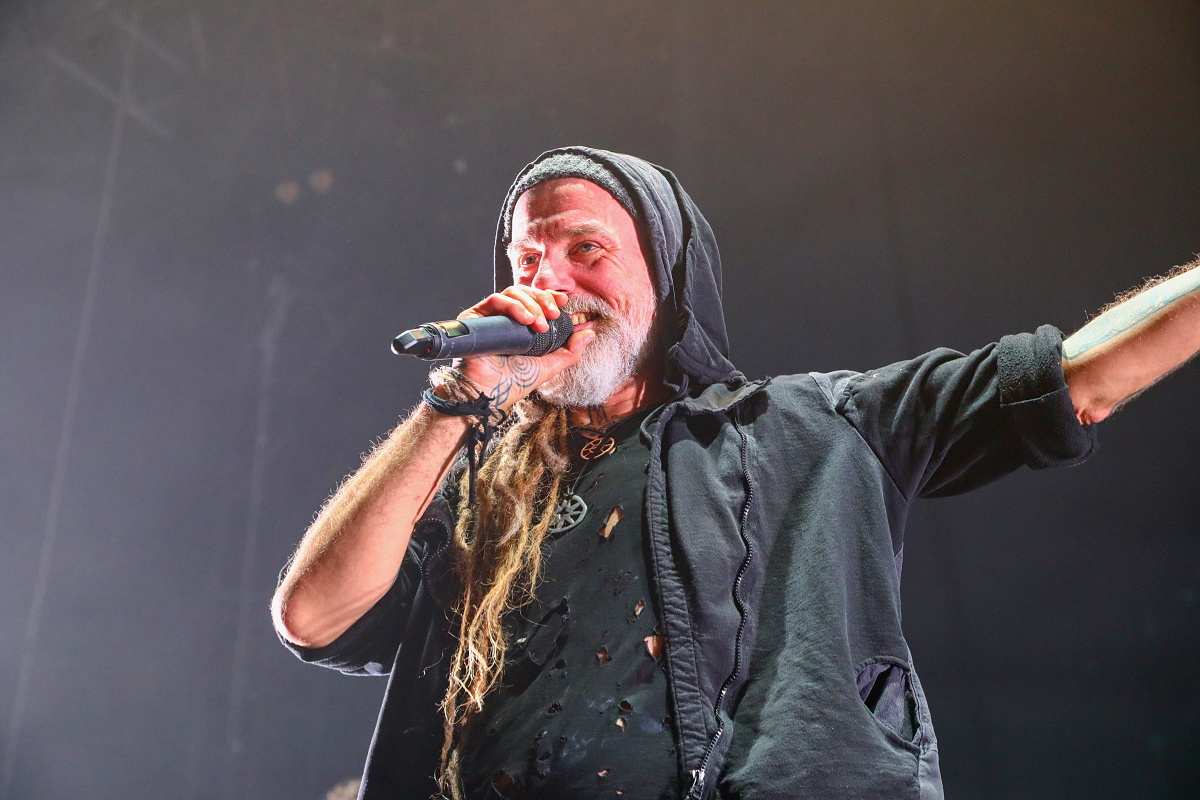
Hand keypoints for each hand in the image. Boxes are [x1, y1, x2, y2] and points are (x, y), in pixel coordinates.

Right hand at [453, 286, 594, 408]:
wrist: (490, 393)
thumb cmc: (515, 382)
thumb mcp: (550, 365)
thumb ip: (570, 350)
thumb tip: (590, 333)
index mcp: (522, 326)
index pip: (536, 300)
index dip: (550, 296)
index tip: (564, 302)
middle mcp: (505, 318)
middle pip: (526, 293)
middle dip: (543, 301)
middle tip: (553, 316)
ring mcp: (490, 316)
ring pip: (512, 293)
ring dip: (530, 305)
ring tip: (538, 324)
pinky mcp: (476, 317)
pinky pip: (495, 300)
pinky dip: (513, 306)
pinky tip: (525, 320)